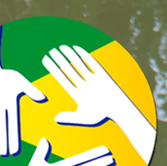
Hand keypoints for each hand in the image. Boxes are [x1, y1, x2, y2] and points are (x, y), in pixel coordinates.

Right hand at [0, 26, 47, 156]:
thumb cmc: (6, 76)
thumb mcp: (20, 81)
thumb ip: (32, 91)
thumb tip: (45, 99)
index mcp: (10, 100)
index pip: (12, 124)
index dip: (13, 138)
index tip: (15, 151)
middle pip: (1, 128)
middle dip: (3, 143)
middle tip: (6, 155)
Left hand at [45, 44, 156, 164]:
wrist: (120, 110)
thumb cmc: (102, 115)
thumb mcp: (83, 117)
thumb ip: (69, 117)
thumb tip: (54, 118)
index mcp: (77, 95)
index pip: (63, 80)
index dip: (54, 71)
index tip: (46, 63)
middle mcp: (83, 85)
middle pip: (69, 70)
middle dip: (60, 61)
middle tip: (50, 51)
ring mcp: (92, 78)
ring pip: (79, 64)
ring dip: (70, 55)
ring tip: (61, 47)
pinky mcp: (102, 74)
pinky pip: (91, 62)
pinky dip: (85, 55)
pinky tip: (77, 48)